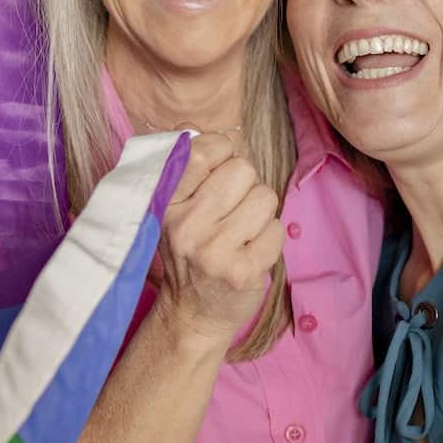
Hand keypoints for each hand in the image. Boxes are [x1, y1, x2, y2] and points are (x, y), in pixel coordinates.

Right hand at [151, 132, 283, 347]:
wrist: (191, 314)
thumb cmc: (188, 252)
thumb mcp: (172, 210)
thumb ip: (185, 167)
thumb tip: (201, 128)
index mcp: (164, 204)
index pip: (202, 151)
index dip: (222, 151)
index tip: (219, 170)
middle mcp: (186, 226)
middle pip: (242, 170)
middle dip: (245, 185)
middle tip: (231, 211)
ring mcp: (214, 251)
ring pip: (265, 197)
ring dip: (261, 213)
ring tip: (241, 233)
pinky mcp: (243, 272)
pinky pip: (277, 229)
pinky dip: (270, 238)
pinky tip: (250, 253)